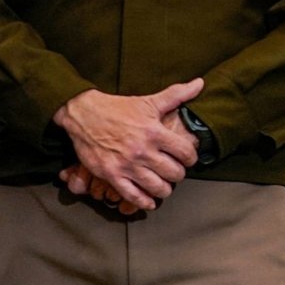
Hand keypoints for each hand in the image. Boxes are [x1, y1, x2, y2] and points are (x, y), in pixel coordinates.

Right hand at [52, 79, 204, 209]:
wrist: (84, 114)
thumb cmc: (119, 108)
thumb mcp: (149, 101)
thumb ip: (177, 95)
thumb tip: (200, 83)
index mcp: (154, 132)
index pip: (186, 153)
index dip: (191, 158)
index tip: (188, 159)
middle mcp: (142, 151)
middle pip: (174, 173)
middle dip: (178, 174)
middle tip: (175, 172)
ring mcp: (127, 165)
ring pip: (157, 187)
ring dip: (165, 190)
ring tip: (165, 186)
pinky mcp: (111, 175)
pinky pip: (132, 195)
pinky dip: (144, 202)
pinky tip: (150, 202)